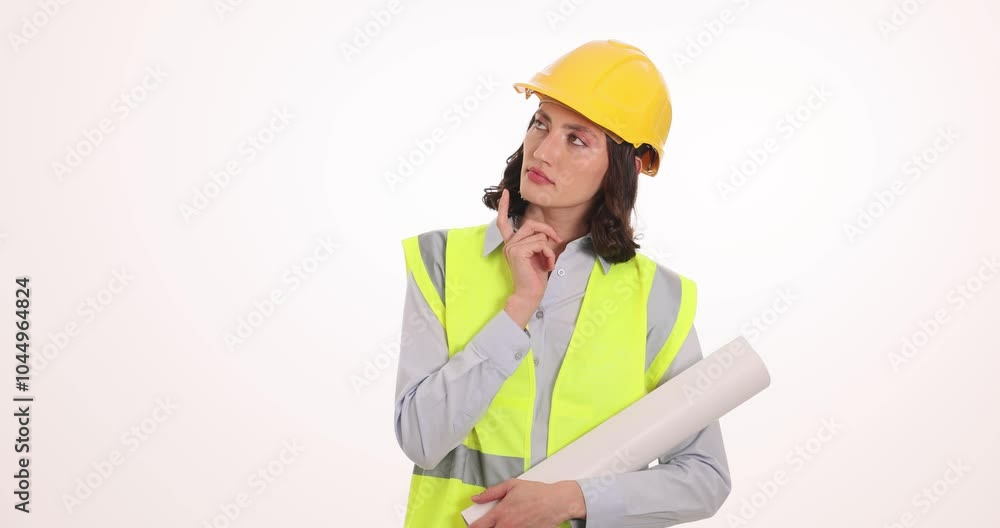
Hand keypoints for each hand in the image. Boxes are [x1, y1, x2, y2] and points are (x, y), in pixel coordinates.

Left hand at [468, 478, 585, 527]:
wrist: (557, 502)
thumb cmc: (536, 492)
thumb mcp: (511, 485)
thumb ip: (491, 493)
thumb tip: (476, 498)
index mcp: (500, 513)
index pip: (478, 526)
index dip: (472, 527)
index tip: (470, 526)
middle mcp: (507, 526)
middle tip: (486, 525)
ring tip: (503, 523)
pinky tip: (512, 525)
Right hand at [496, 188, 562, 323]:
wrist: (529, 294)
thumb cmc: (535, 277)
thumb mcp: (537, 255)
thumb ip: (537, 242)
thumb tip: (545, 233)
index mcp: (511, 244)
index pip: (504, 222)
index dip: (504, 207)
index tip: (506, 193)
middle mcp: (509, 244)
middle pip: (531, 224)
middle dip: (547, 231)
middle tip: (556, 241)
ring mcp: (512, 247)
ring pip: (538, 235)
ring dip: (548, 249)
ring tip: (547, 262)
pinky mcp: (517, 251)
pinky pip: (540, 243)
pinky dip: (548, 254)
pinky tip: (546, 265)